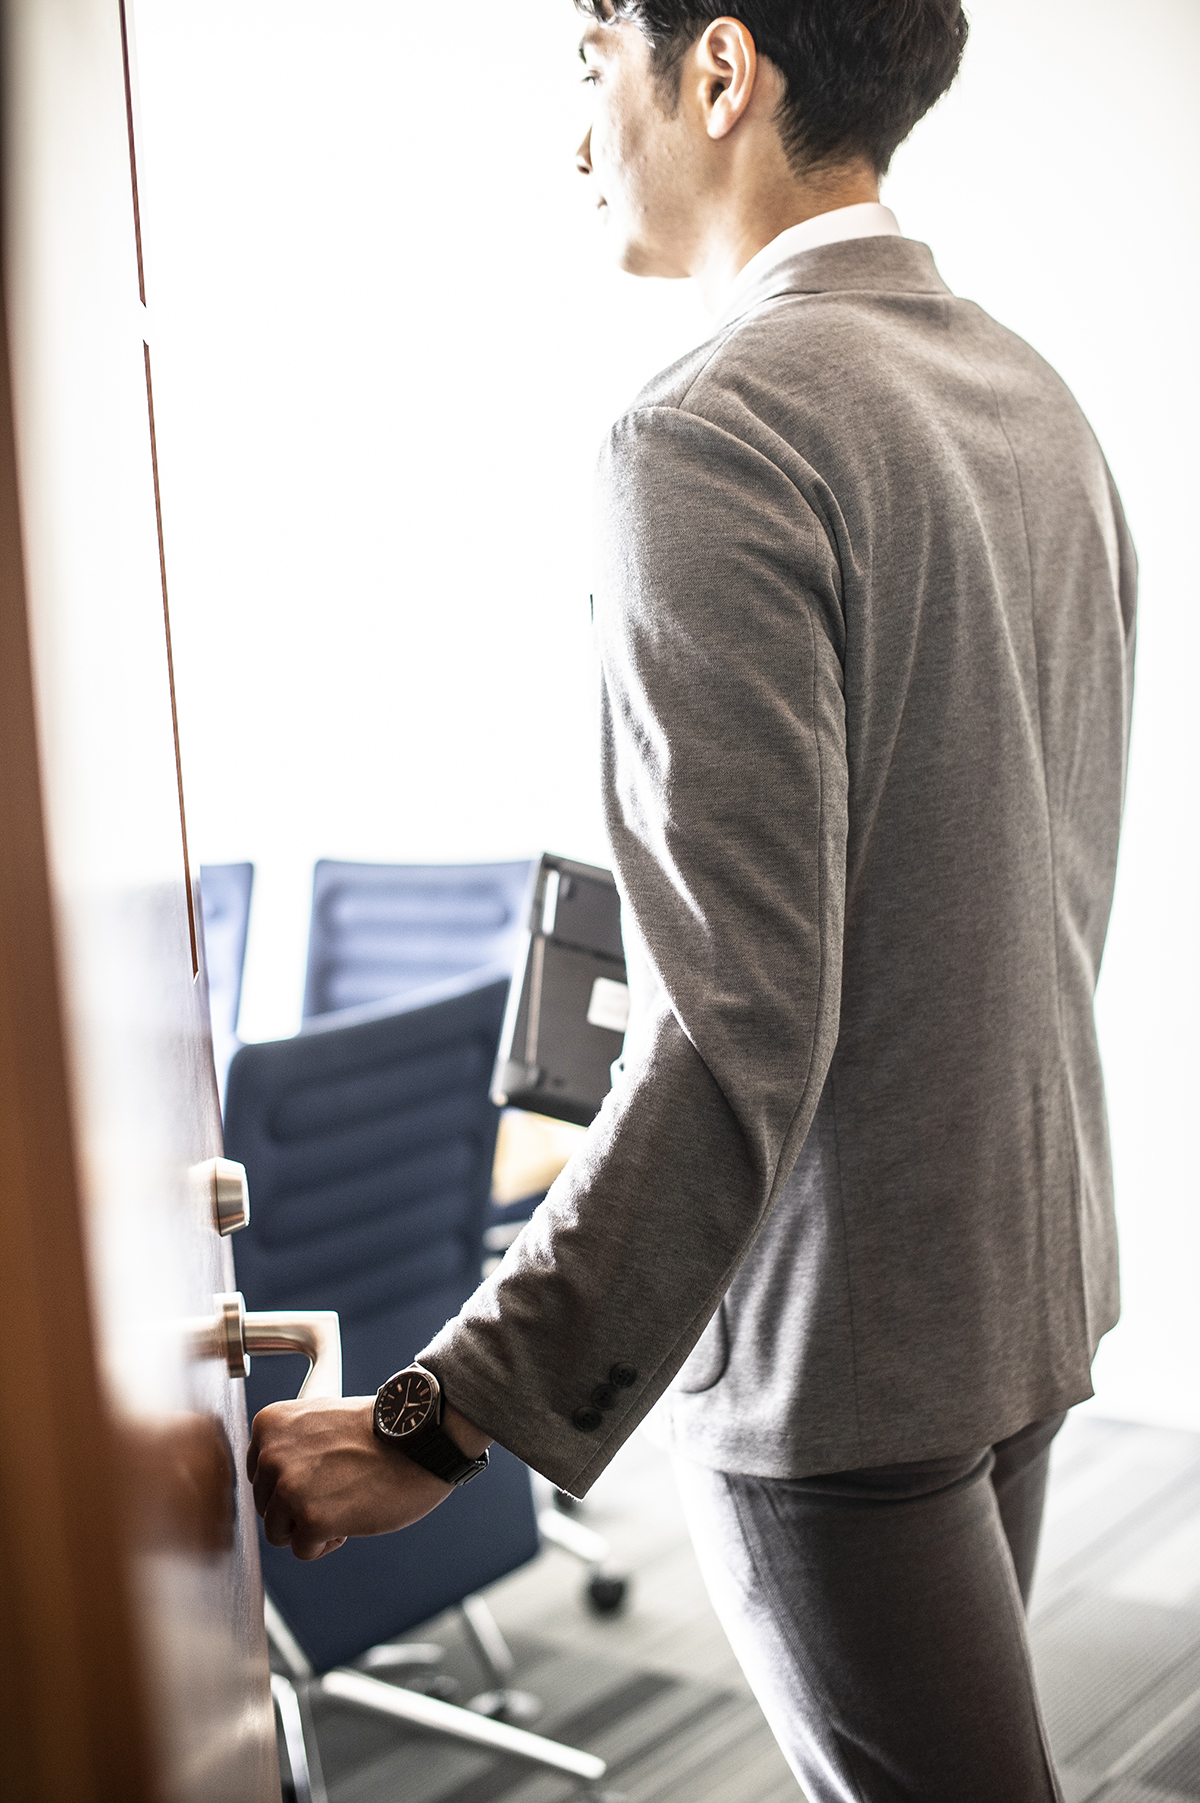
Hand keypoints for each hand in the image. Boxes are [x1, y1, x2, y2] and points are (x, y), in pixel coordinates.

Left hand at [247, 1394, 452, 1560]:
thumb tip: (268, 1484)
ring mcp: (290, 1488)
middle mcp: (271, 1455)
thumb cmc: (379, 1431)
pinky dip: (327, 1542)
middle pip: (266, 1506)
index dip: (291, 1481)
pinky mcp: (312, 1519)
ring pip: (279, 1533)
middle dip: (299, 1506)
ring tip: (345, 1500)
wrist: (422, 1436)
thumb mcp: (319, 1420)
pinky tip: (352, 1516)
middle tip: (340, 1485)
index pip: (259, 1475)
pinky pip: (303, 1551)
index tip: (320, 1473)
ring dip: (311, 1526)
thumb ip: (287, 1446)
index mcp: (269, 1424)